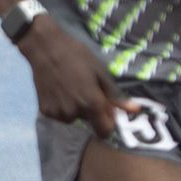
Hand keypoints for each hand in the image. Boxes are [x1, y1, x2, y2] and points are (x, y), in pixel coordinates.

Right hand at [17, 17, 137, 137]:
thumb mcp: (101, 72)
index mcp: (91, 103)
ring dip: (75, 107)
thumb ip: (116, 95)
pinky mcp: (45, 111)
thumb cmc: (76, 56)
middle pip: (89, 121)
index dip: (108, 121)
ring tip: (70, 87)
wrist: (45, 48)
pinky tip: (59, 89)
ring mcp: (58, 113)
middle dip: (90, 108)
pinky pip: (59, 114)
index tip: (105, 108)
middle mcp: (74, 112)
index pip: (104, 131)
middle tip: (85, 87)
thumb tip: (136, 110)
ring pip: (73, 117)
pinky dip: (61, 106)